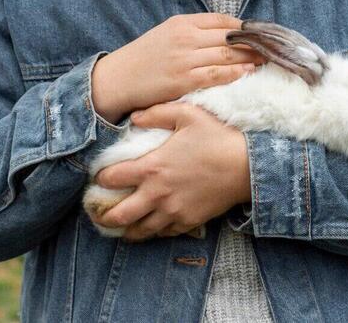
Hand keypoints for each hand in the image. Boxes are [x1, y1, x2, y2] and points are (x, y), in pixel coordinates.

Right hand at [90, 13, 266, 122]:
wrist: (118, 79)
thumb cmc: (144, 57)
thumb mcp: (167, 34)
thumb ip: (193, 32)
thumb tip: (226, 33)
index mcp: (182, 23)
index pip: (222, 20)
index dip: (245, 27)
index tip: (260, 34)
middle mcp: (185, 37)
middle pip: (230, 37)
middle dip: (255, 43)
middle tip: (274, 47)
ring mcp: (185, 59)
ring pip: (227, 55)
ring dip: (251, 57)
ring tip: (268, 60)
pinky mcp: (183, 80)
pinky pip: (216, 74)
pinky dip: (236, 72)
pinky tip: (249, 72)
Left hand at [90, 102, 251, 241]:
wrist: (248, 165)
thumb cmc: (218, 136)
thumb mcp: (187, 113)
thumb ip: (156, 113)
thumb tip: (133, 117)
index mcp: (152, 167)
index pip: (113, 178)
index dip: (100, 178)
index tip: (99, 178)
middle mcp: (158, 194)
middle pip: (119, 214)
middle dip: (104, 216)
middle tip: (98, 214)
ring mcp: (173, 211)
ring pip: (140, 230)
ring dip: (127, 229)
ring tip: (119, 227)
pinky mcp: (189, 221)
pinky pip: (164, 233)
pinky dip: (153, 231)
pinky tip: (150, 226)